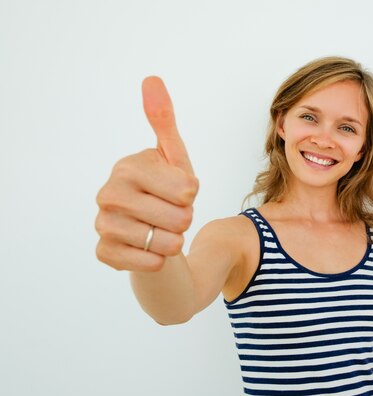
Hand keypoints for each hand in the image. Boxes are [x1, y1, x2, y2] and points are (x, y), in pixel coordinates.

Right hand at [95, 77, 198, 271]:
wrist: (152, 233)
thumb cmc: (166, 192)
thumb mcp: (174, 158)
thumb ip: (164, 122)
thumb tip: (151, 78)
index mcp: (128, 166)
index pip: (188, 189)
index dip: (192, 194)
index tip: (179, 191)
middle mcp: (108, 193)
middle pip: (181, 217)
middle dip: (185, 219)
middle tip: (172, 214)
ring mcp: (103, 224)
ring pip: (167, 243)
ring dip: (174, 241)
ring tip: (162, 231)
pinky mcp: (105, 253)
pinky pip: (151, 263)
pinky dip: (160, 261)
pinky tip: (151, 250)